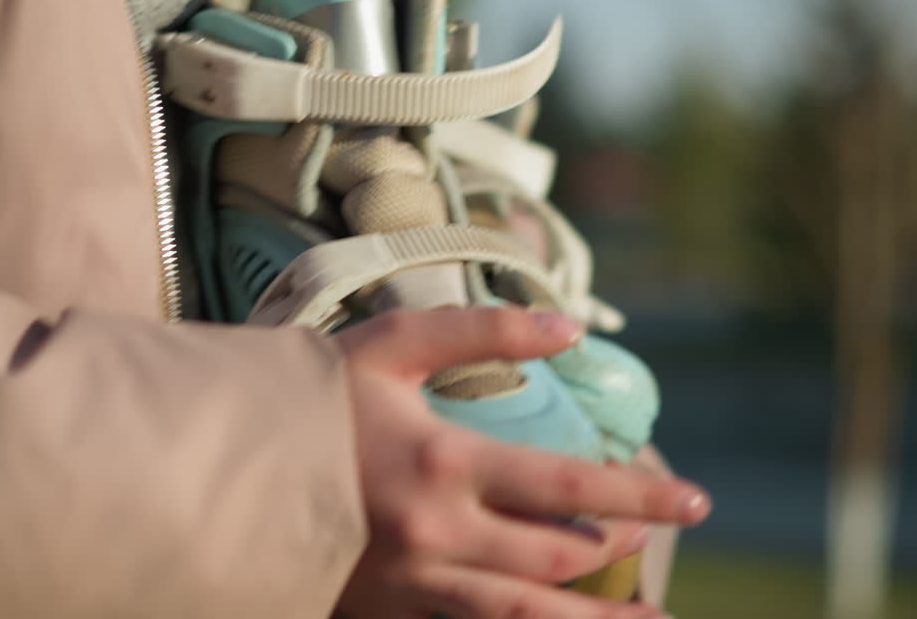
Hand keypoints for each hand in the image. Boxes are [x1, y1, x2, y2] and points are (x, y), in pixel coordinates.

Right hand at [333, 307, 709, 618]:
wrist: (221, 464)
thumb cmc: (308, 395)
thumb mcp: (390, 342)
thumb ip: (482, 329)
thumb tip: (569, 327)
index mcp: (444, 463)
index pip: (570, 486)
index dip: (642, 496)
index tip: (696, 501)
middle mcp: (437, 535)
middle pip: (555, 557)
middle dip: (618, 550)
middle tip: (653, 538)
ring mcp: (411, 583)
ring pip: (524, 615)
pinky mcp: (385, 609)